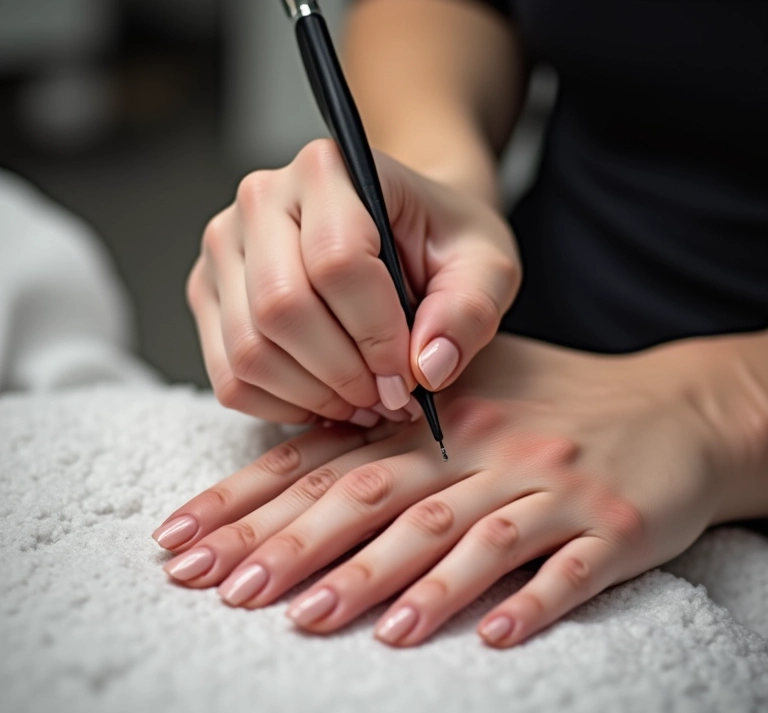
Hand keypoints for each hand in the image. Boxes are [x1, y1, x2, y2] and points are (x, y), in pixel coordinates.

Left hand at [152, 333, 735, 647]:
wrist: (677, 411)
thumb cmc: (561, 403)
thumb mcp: (477, 390)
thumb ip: (397, 424)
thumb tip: (304, 462)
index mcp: (446, 414)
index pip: (333, 457)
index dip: (256, 498)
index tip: (190, 543)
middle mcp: (488, 447)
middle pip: (379, 496)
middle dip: (296, 545)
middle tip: (231, 592)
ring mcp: (550, 487)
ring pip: (459, 536)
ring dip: (389, 580)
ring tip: (321, 621)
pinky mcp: (613, 526)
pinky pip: (563, 570)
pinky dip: (524, 602)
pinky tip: (486, 638)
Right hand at [186, 139, 518, 426]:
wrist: (401, 230)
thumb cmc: (439, 241)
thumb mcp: (484, 266)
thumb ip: (469, 311)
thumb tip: (428, 368)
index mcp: (329, 170)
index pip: (336, 263)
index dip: (377, 335)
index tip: (410, 373)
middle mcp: (262, 200)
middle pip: (280, 309)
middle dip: (343, 374)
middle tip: (386, 397)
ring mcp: (226, 250)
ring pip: (249, 351)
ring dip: (313, 396)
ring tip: (362, 400)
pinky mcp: (211, 294)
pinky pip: (229, 376)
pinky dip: (281, 405)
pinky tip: (326, 398)